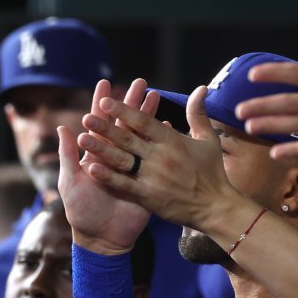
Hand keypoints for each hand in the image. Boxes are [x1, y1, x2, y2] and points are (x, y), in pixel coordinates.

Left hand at [57, 79, 151, 253]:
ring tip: (154, 94)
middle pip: (124, 124)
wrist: (100, 238)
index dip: (104, 105)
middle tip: (139, 81)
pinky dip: (158, 141)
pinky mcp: (145, 180)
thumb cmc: (80, 210)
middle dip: (131, 102)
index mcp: (97, 155)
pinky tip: (167, 123)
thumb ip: (68, 155)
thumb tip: (63, 128)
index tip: (106, 83)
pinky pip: (153, 157)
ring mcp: (132, 168)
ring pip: (140, 136)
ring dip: (146, 115)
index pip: (101, 125)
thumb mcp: (70, 181)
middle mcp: (116, 158)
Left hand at [78, 85, 248, 232]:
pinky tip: (90, 168)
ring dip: (101, 148)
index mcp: (173, 141)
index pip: (144, 122)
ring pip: (122, 159)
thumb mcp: (208, 140)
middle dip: (105, 127)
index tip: (105, 100)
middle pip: (128, 138)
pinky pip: (124, 184)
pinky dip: (107, 176)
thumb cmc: (212, 172)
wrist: (215, 208)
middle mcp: (161, 157)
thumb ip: (198, 115)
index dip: (124, 110)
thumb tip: (201, 88)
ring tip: (81, 139)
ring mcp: (153, 177)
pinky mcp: (148, 196)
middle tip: (86, 117)